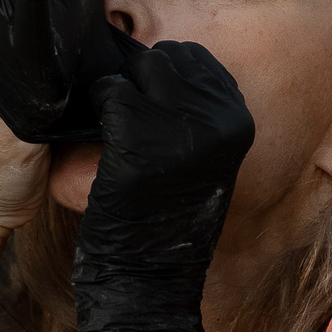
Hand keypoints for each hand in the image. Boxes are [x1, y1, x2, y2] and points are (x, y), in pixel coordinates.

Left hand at [73, 36, 254, 331]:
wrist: (151, 273)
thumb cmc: (165, 215)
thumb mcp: (200, 155)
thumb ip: (191, 109)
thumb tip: (153, 63)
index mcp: (236, 118)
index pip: (193, 58)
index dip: (156, 73)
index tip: (142, 100)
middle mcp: (217, 116)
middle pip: (163, 57)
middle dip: (133, 77)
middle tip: (119, 114)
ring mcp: (181, 125)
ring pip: (134, 71)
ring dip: (112, 93)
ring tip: (109, 129)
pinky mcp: (141, 138)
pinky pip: (109, 94)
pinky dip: (95, 111)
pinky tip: (96, 140)